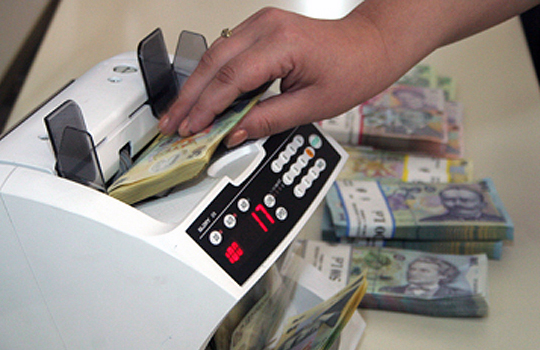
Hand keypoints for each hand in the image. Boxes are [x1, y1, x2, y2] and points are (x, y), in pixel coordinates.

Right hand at [158, 7, 400, 146]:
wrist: (367, 46)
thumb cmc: (350, 70)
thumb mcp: (311, 106)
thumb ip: (267, 121)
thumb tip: (234, 135)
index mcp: (282, 43)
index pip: (230, 79)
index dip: (206, 108)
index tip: (192, 130)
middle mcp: (266, 26)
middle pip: (212, 63)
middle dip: (189, 98)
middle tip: (172, 124)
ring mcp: (260, 24)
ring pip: (213, 56)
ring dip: (194, 87)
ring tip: (180, 114)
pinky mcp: (259, 30)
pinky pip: (226, 53)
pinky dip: (210, 77)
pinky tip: (201, 97)